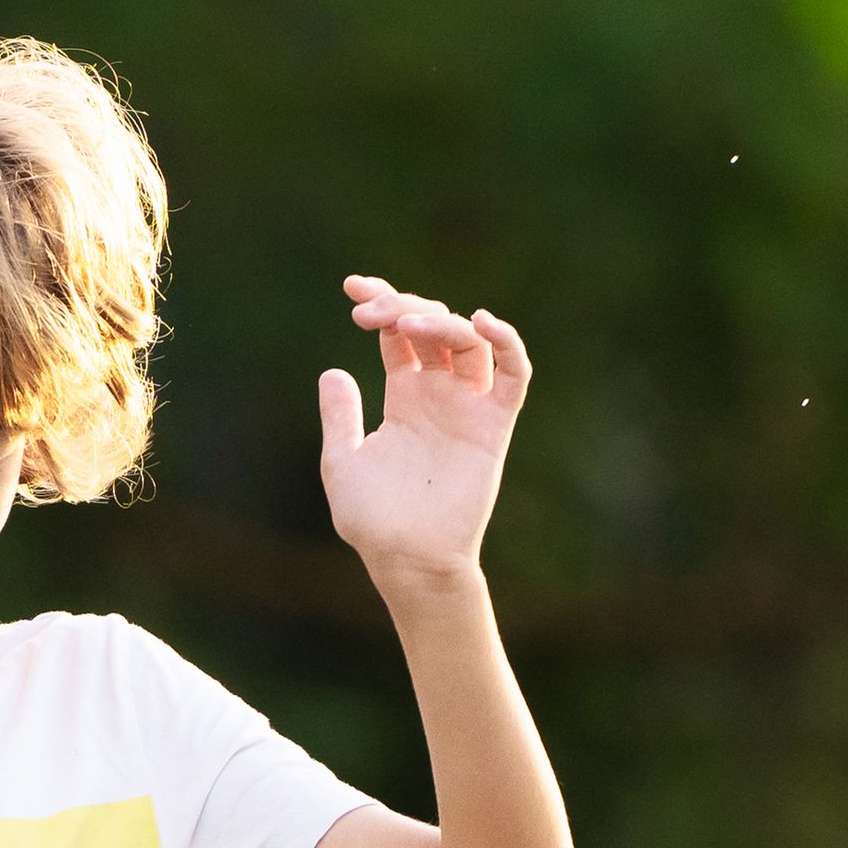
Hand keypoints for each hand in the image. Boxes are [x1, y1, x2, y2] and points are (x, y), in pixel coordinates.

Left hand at [315, 276, 528, 584]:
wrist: (407, 559)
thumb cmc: (373, 521)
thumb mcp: (342, 461)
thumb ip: (341, 417)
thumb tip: (333, 371)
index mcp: (404, 398)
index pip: (399, 334)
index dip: (381, 303)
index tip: (352, 288)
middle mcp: (439, 396)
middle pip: (432, 327)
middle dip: (401, 307)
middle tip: (369, 314)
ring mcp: (468, 407)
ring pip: (468, 340)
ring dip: (439, 322)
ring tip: (406, 326)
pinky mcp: (494, 425)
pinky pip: (514, 375)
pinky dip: (506, 343)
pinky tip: (481, 322)